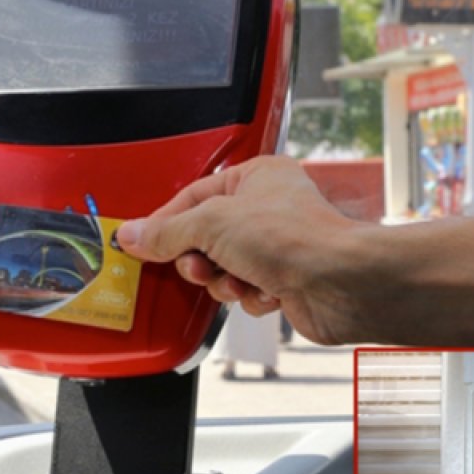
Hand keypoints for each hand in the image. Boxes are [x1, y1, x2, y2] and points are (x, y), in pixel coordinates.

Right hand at [114, 156, 362, 344]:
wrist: (340, 284)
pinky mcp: (284, 280)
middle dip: (199, 260)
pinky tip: (266, 291)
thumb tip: (132, 235)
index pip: (192, 197)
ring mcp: (276, 246)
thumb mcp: (211, 225)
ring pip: (221, 268)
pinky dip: (249, 295)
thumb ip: (167, 232)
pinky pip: (244, 290)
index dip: (166, 223)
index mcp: (255, 177)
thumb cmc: (294, 239)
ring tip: (239, 280)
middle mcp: (267, 208)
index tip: (142, 242)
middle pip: (203, 237)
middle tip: (201, 266)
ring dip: (224, 281)